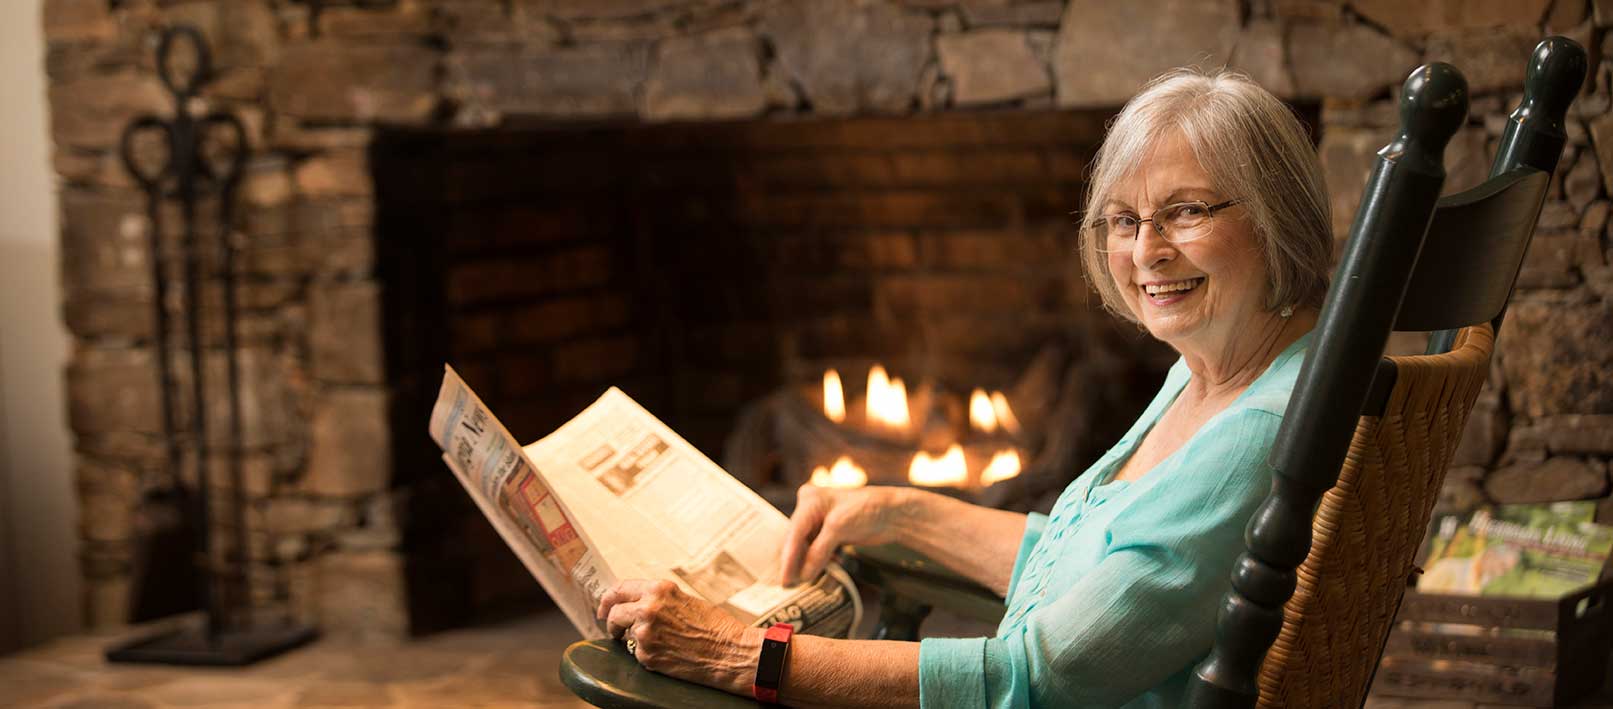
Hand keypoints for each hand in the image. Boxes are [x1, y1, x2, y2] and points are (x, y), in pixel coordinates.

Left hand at [597, 579, 762, 694]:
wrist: (729, 652)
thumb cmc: (714, 627)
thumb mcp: (684, 600)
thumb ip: (658, 599)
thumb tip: (633, 604)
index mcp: (658, 590)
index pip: (619, 589)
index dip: (607, 599)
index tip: (604, 607)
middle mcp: (648, 609)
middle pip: (614, 613)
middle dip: (612, 621)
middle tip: (615, 628)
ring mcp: (645, 633)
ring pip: (624, 634)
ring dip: (633, 637)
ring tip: (658, 641)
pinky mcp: (646, 655)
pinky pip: (636, 652)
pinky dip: (645, 653)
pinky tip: (666, 652)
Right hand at [779, 484, 912, 585]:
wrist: (893, 513)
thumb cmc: (867, 509)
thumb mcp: (838, 528)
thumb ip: (819, 551)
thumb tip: (803, 575)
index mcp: (810, 500)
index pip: (794, 532)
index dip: (789, 558)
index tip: (785, 579)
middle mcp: (811, 508)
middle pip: (797, 540)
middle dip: (795, 562)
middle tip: (788, 585)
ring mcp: (820, 521)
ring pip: (806, 546)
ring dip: (806, 564)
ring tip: (800, 583)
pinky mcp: (831, 532)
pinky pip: (817, 549)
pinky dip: (818, 561)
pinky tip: (818, 573)